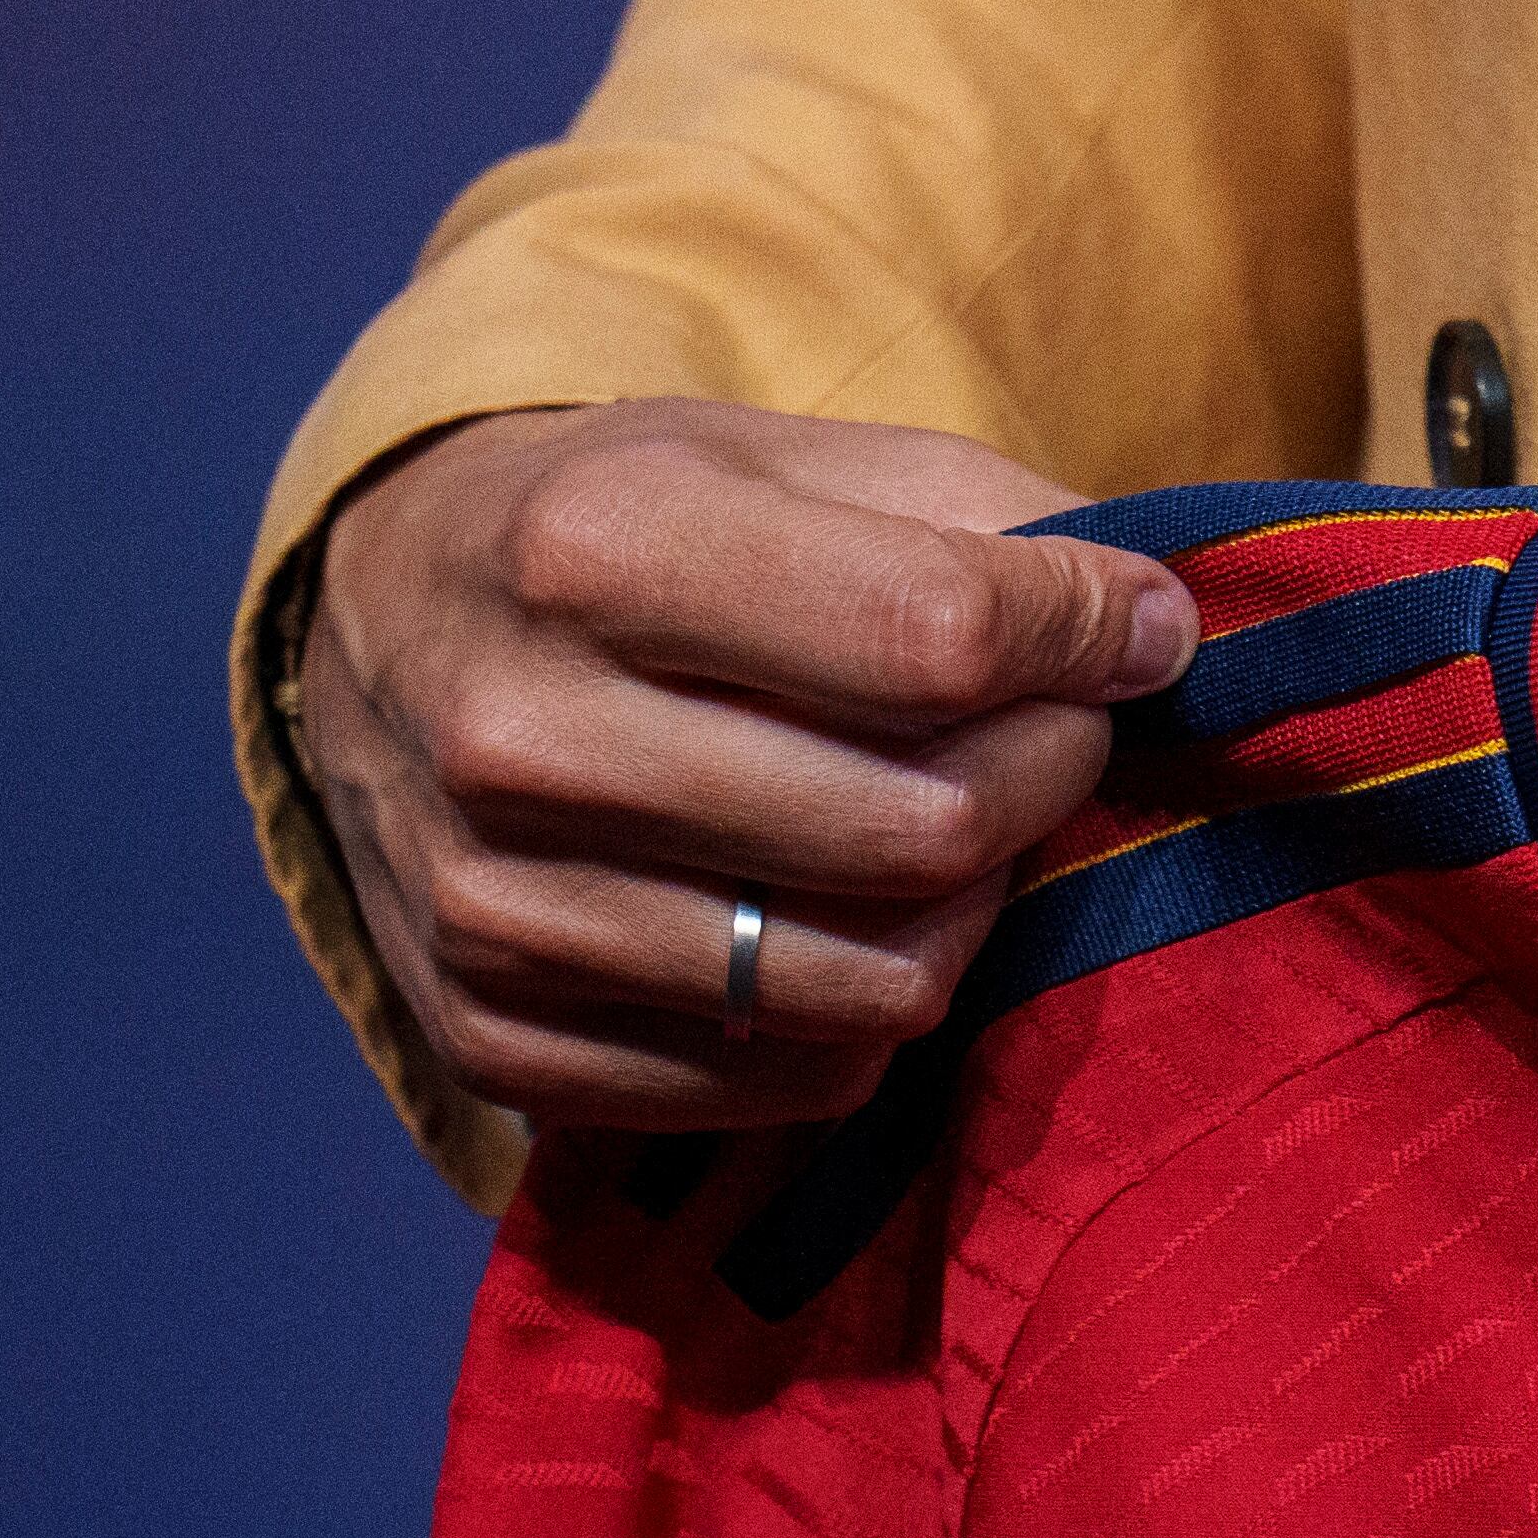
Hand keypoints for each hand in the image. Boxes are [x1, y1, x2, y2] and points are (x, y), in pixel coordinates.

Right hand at [299, 399, 1197, 1128]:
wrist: (379, 630)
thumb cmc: (627, 528)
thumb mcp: (777, 455)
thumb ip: (980, 518)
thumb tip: (1158, 631)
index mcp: (591, 549)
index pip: (938, 639)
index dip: (1086, 637)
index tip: (1132, 627)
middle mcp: (519, 737)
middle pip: (924, 827)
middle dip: (1051, 770)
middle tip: (1060, 728)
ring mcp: (495, 910)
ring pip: (879, 980)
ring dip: (973, 904)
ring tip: (957, 822)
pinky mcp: (496, 1042)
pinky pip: (799, 1082)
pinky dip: (870, 1011)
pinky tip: (850, 912)